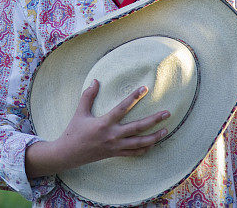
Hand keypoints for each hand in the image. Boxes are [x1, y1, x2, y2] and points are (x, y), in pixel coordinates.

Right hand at [26, 80, 168, 177]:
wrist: (69, 153)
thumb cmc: (74, 131)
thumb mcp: (80, 112)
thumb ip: (88, 96)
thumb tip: (96, 80)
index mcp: (104, 123)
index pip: (122, 108)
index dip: (134, 97)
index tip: (144, 89)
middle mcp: (113, 135)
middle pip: (138, 127)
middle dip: (154, 120)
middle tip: (167, 113)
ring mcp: (116, 146)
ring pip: (140, 143)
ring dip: (155, 137)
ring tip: (166, 129)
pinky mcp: (116, 154)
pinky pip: (134, 153)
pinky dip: (145, 148)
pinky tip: (153, 143)